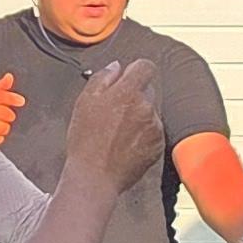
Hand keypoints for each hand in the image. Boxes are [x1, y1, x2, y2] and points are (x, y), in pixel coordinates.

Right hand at [61, 61, 164, 185]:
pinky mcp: (158, 145)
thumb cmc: (86, 141)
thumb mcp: (85, 101)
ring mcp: (155, 127)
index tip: (128, 78)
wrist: (95, 176)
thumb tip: (116, 67)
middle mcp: (147, 107)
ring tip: (118, 132)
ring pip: (151, 111)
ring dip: (139, 116)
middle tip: (115, 111)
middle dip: (134, 95)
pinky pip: (154, 131)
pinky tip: (126, 143)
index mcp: (128, 92)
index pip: (146, 67)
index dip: (136, 70)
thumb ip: (102, 77)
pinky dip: (143, 134)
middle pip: (148, 90)